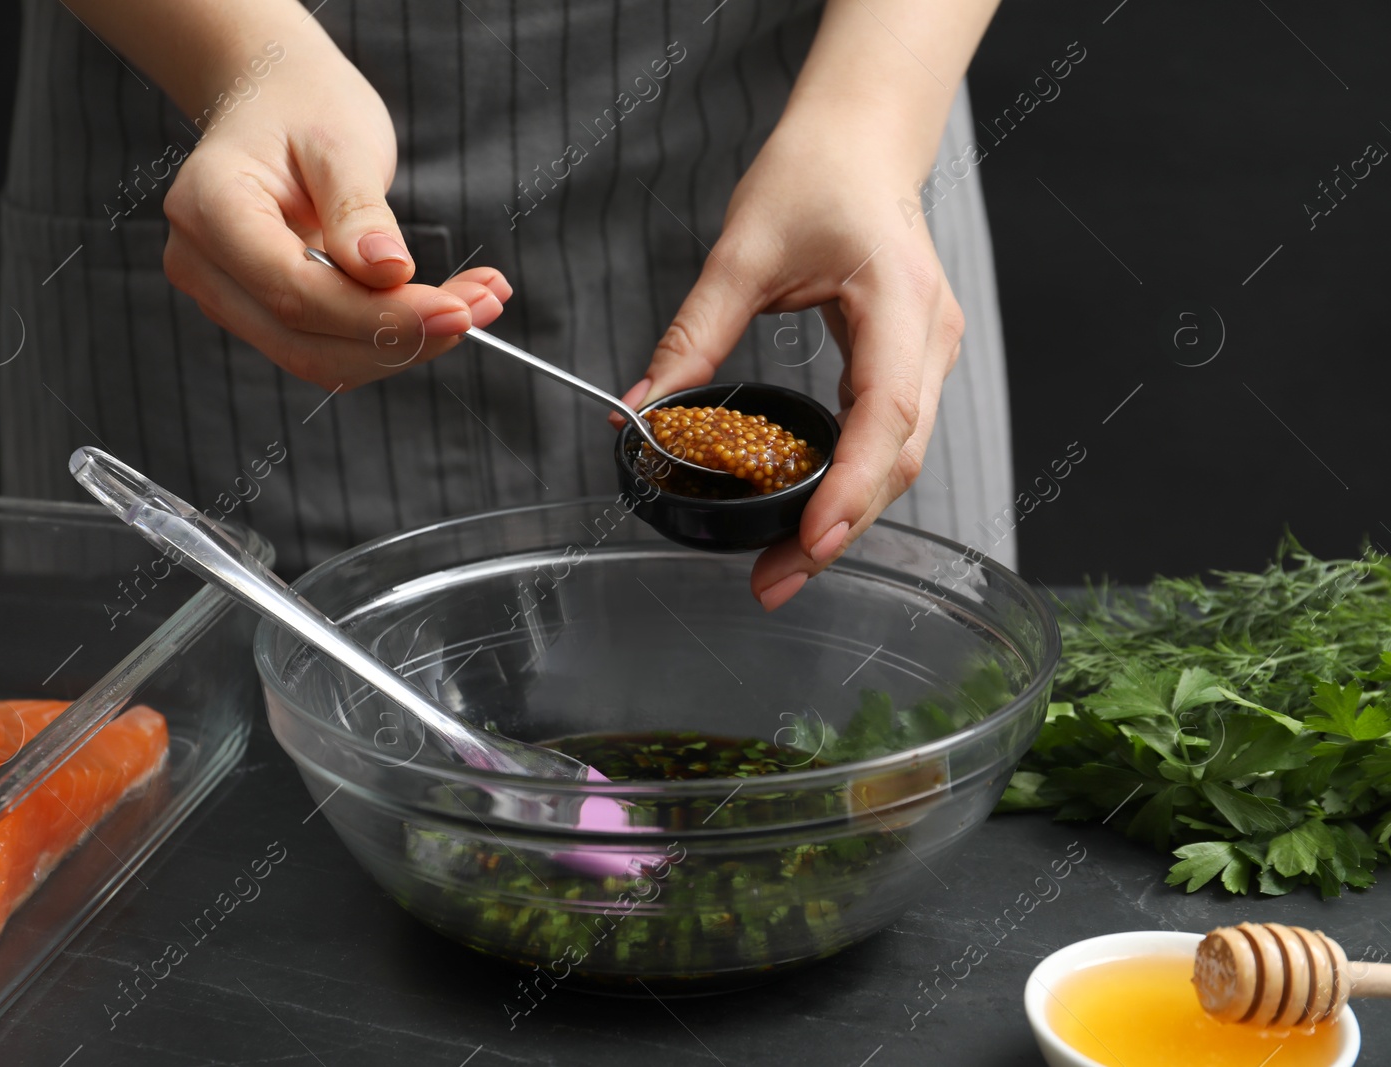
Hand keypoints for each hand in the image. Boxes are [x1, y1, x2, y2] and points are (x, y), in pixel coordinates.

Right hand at [161, 25, 509, 388]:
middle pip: (305, 341)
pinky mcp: (259, 314)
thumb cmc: (304, 106)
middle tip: (481, 309)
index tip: (458, 311)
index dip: (379, 316)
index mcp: (209, 209)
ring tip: (476, 304)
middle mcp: (202, 265)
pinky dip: (390, 339)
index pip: (295, 292)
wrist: (273, 97)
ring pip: (319, 359)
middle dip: (401, 338)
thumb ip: (359, 211)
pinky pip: (327, 348)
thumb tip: (389, 273)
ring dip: (404, 346)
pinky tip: (445, 307)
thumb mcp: (341, 140)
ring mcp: (225, 297)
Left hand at [617, 108, 964, 610]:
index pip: (887, 414)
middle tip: (773, 580)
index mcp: (898, 300)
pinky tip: (809, 514)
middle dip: (840, 527)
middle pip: (898, 457)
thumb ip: (692, 336)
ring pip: (899, 458)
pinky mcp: (909, 361)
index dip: (852, 486)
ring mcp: (927, 352)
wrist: (860, 139)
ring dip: (847, 515)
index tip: (812, 537)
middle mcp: (928, 336)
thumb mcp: (741, 252)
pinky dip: (851, 482)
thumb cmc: (814, 174)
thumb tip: (641, 411)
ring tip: (784, 564)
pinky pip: (888, 437)